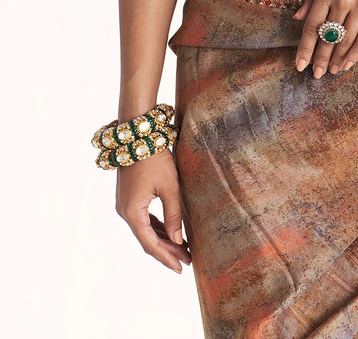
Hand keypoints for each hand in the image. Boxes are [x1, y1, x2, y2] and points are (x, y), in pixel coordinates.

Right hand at [115, 150, 190, 272]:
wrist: (138, 135)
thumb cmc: (155, 159)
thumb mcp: (170, 187)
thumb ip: (174, 215)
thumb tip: (179, 240)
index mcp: (132, 212)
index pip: (150, 243)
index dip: (166, 257)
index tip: (180, 268)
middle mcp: (124, 212)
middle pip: (148, 239)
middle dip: (168, 251)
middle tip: (188, 261)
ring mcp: (125, 205)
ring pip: (146, 230)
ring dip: (164, 239)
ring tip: (184, 249)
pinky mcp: (129, 198)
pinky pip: (144, 219)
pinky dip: (158, 227)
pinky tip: (172, 233)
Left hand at [293, 0, 357, 77]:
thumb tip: (297, 17)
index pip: (311, 25)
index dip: (304, 48)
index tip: (300, 64)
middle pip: (327, 36)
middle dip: (320, 58)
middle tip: (316, 74)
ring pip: (345, 40)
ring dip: (337, 59)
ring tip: (332, 71)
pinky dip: (355, 53)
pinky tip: (348, 63)